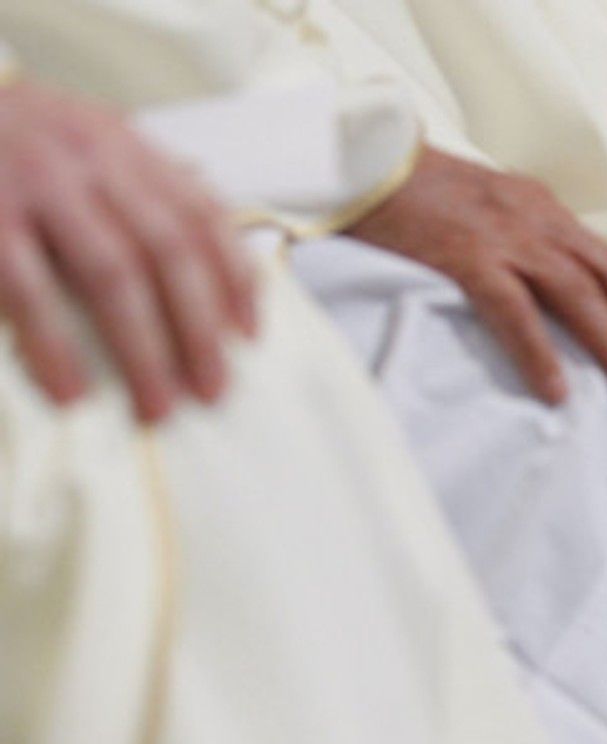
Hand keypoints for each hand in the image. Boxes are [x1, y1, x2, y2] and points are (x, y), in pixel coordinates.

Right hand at [0, 79, 256, 421]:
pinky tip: (71, 390)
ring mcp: (34, 182)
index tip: (250, 337)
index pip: (201, 213)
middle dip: (198, 330)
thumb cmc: (2, 142)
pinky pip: (28, 291)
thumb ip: (134, 192)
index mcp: (120, 143)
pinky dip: (53, 345)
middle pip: (168, 252)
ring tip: (156, 406)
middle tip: (212, 390)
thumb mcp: (75, 143)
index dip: (234, 279)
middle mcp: (87, 156)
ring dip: (142, 349)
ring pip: (112, 274)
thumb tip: (208, 278)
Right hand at [347, 147, 606, 403]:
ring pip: (579, 295)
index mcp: (540, 206)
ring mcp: (503, 235)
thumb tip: (545, 295)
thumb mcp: (480, 207)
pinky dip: (541, 353)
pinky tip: (558, 390)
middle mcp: (534, 217)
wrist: (352, 159)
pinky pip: (515, 311)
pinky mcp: (466, 255)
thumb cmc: (406, 193)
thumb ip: (516, 241)